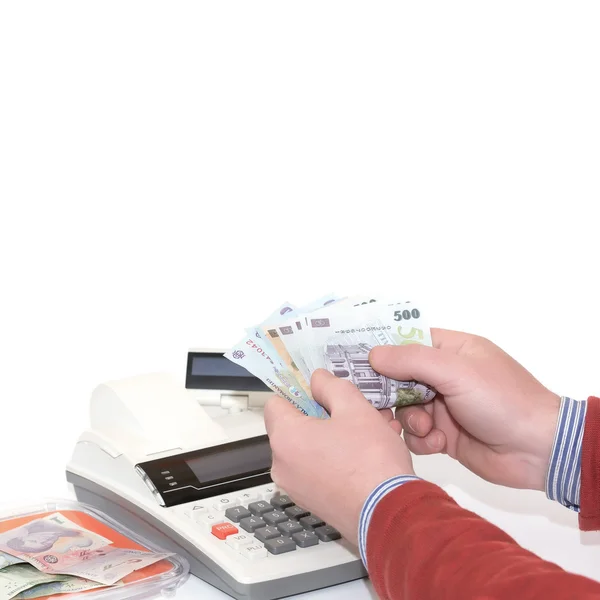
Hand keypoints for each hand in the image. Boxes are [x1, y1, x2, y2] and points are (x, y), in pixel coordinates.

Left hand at [264, 369, 413, 545]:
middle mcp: (282, 465)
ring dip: (333, 435)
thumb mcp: (355, 408)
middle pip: (294, 426)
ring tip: (368, 430)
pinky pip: (318, 469)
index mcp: (285, 438)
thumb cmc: (370, 461)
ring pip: (310, 448)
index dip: (297, 391)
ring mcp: (296, 487)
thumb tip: (317, 379)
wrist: (390, 515)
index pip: (275, 402)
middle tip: (351, 409)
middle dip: (322, 414)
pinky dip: (335, 458)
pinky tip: (366, 453)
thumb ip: (331, 386)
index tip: (319, 390)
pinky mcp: (312, 503)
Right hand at [369, 329, 560, 490]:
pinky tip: (440, 444)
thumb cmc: (501, 400)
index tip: (356, 360)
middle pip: (399, 378)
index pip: (408, 342)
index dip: (383, 350)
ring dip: (410, 420)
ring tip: (427, 428)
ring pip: (404, 409)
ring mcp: (444, 406)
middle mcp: (445, 376)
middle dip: (391, 393)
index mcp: (452, 350)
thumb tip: (373, 355)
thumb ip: (412, 360)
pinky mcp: (445, 435)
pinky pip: (416, 435)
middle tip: (380, 404)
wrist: (538, 451)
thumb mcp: (456, 372)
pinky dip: (422, 440)